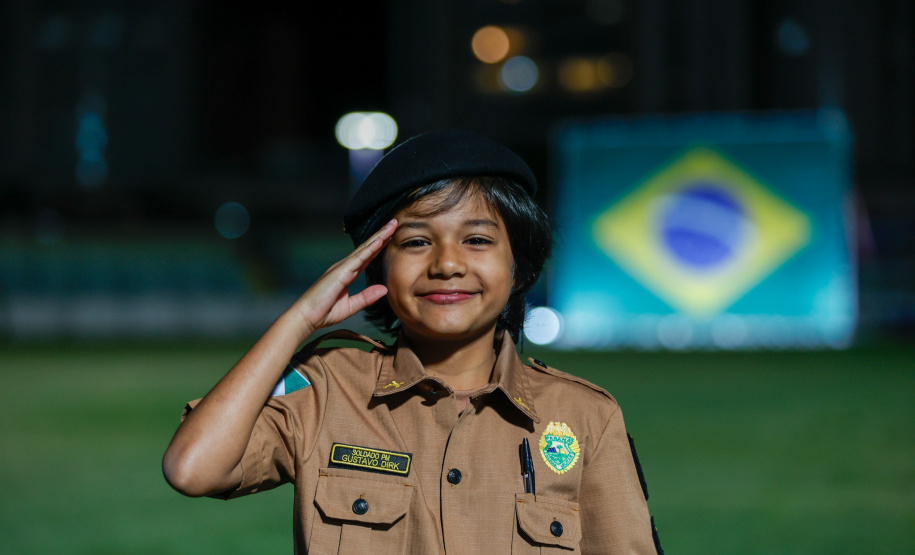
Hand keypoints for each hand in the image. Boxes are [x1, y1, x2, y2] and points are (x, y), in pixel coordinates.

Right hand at [291, 219, 396, 333]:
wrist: (306, 317)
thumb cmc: (323, 312)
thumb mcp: (350, 306)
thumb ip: (366, 297)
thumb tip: (384, 288)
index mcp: (347, 274)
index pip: (367, 256)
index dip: (379, 246)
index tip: (391, 236)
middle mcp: (345, 267)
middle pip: (367, 248)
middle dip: (381, 234)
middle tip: (394, 222)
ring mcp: (342, 267)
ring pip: (365, 248)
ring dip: (379, 236)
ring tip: (392, 225)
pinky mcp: (340, 272)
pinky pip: (359, 258)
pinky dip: (370, 248)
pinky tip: (380, 240)